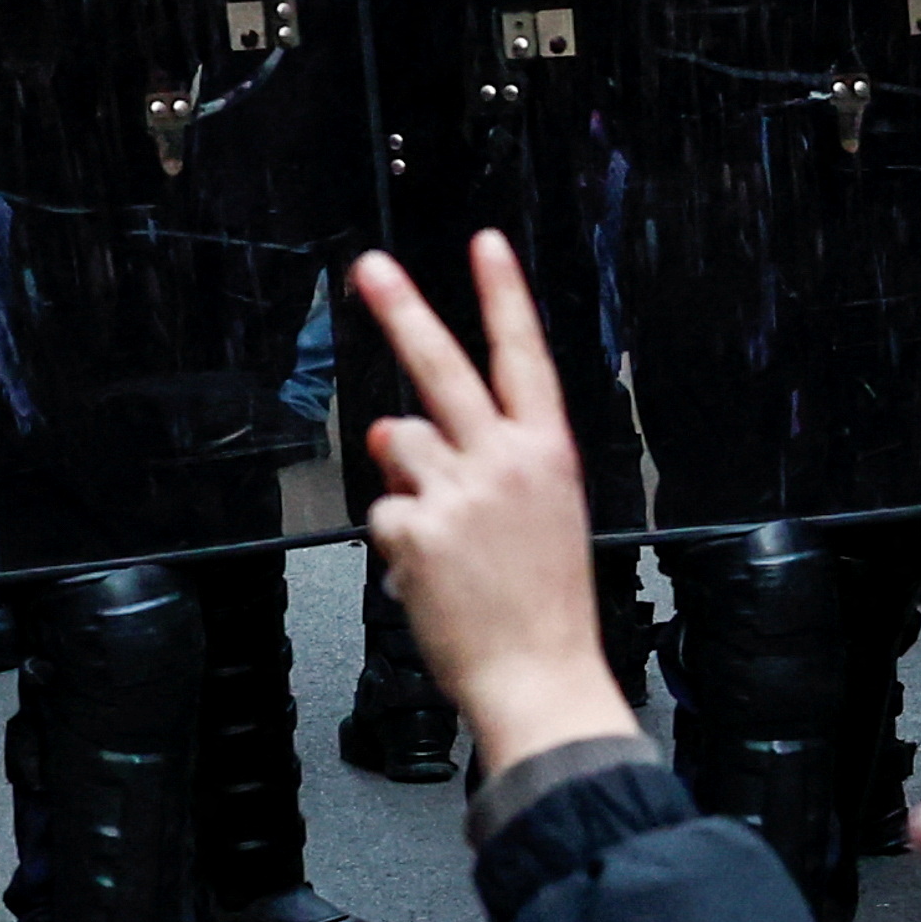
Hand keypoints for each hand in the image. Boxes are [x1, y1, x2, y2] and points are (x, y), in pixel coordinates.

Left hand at [352, 233, 638, 779]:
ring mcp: (460, 492)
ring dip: (409, 486)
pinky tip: (433, 577)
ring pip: (400, 448)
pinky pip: (385, 513)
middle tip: (370, 269)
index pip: (525, 359)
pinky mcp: (419, 528)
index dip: (504, 298)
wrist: (543, 676)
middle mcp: (507, 462)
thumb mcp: (532, 521)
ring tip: (449, 544)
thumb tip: (391, 430)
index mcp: (550, 455)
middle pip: (443, 370)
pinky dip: (400, 544)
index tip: (485, 246)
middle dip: (404, 312)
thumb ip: (472, 467)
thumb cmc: (546, 607)